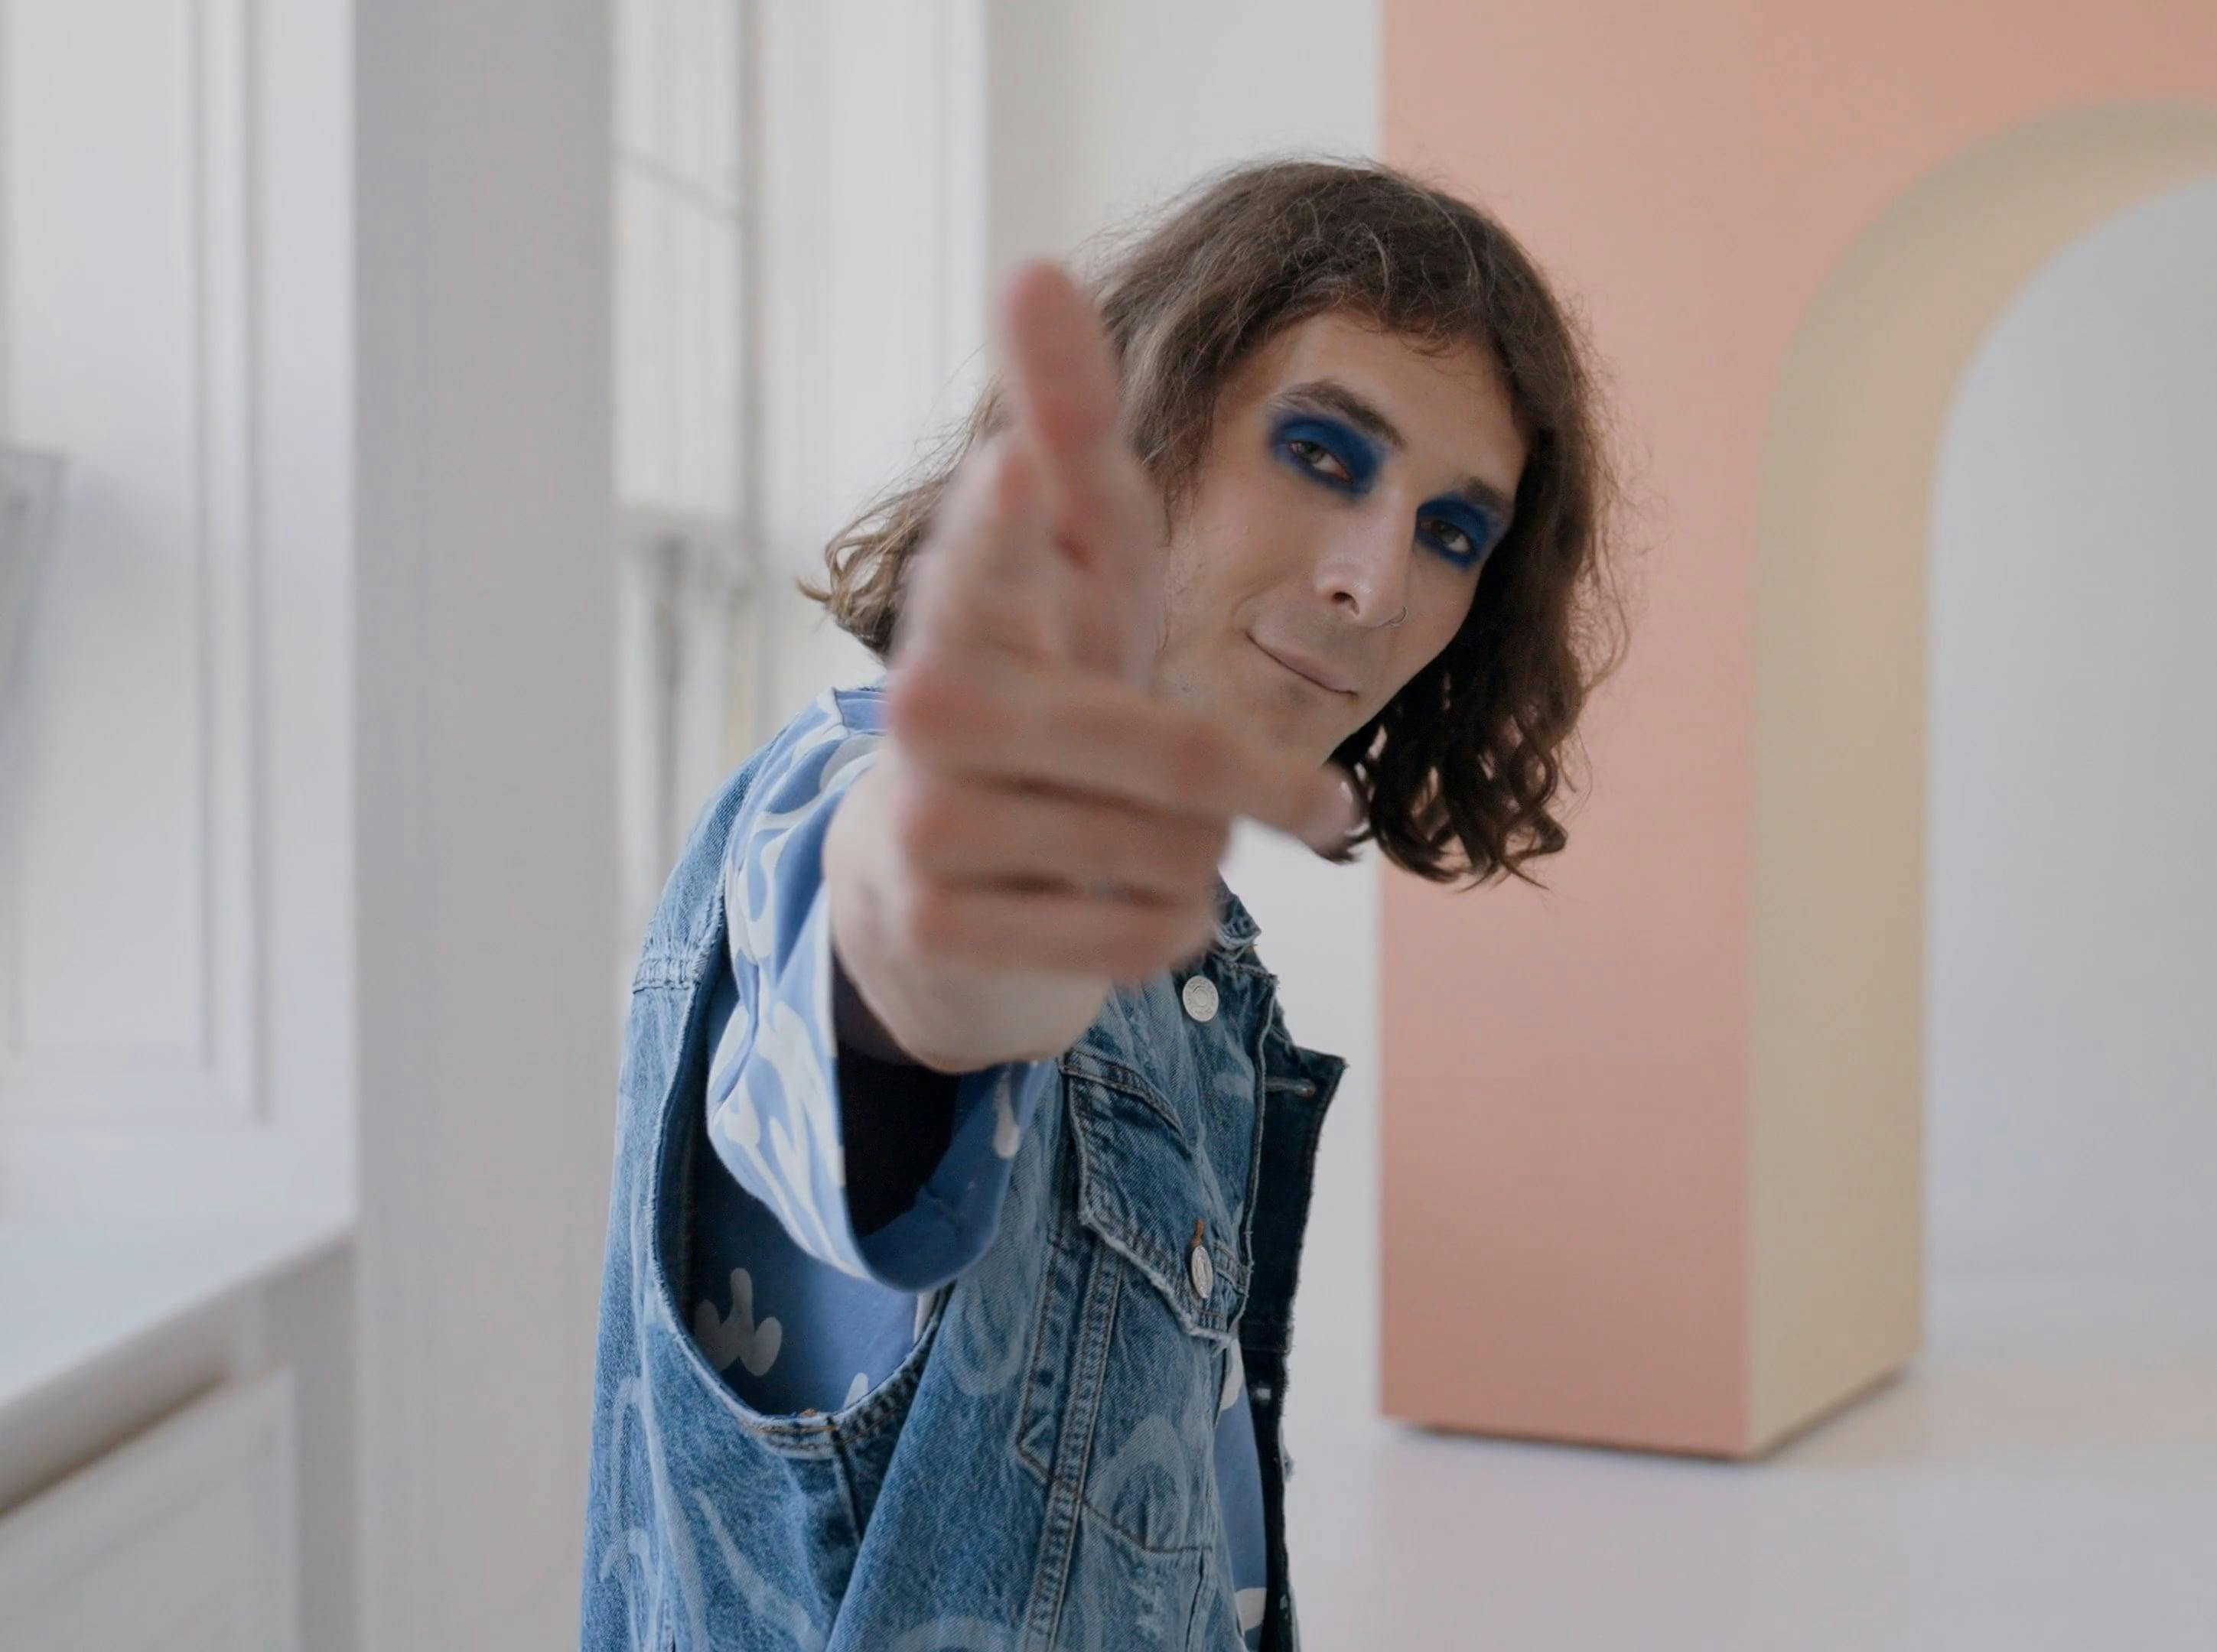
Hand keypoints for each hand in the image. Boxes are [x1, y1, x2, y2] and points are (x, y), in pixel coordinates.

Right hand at [825, 262, 1359, 1071]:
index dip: (1009, 515)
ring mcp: (926, 822)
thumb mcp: (1079, 554)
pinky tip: (1119, 903)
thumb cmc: (1042, 678)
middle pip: (1179, 761)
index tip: (1016, 468)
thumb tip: (1032, 267)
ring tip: (1141, 838)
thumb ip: (1069, 420)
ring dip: (1206, 858)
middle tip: (1269, 796)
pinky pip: (1144, 938)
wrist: (943, 873)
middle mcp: (926, 703)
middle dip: (1251, 788)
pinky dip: (1168, 928)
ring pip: (1179, 857)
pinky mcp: (941, 929)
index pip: (992, 549)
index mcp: (966, 599)